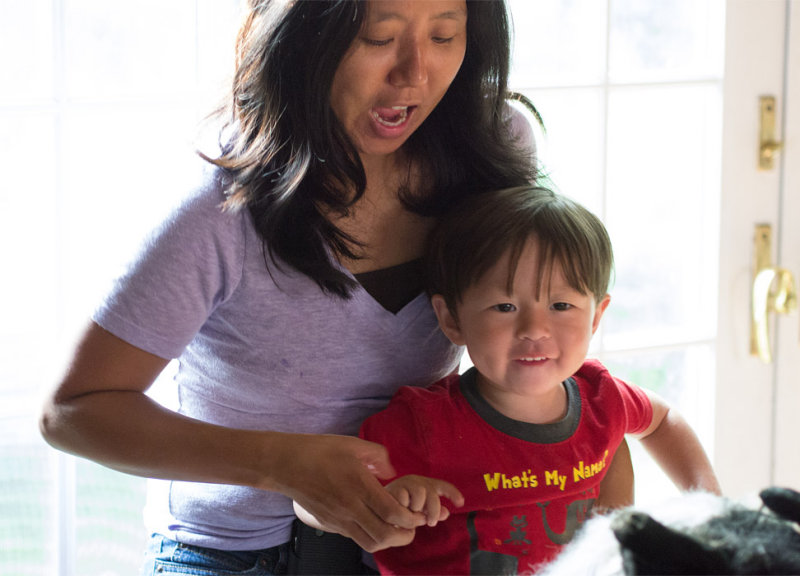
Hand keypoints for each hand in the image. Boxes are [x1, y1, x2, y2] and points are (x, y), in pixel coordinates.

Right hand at [271, 434, 430, 551]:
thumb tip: (392, 472)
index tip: (418, 513)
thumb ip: (378, 456)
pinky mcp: (329, 524)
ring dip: (388, 540)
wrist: (284, 464)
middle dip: (405, 535)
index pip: (393, 513)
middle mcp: (350, 507)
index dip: (411, 518)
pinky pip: (356, 538)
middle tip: (413, 526)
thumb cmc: (318, 450)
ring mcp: (338, 519)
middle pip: (385, 536)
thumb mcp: (353, 444)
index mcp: (359, 485)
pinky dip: (371, 536)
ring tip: (396, 528)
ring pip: (370, 543)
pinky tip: (375, 523)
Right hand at [386, 475, 464, 526]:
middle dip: (433, 510)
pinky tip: (398, 517)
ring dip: (417, 511)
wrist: (376, 506)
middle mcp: (415, 481)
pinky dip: (404, 511)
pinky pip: (403, 501)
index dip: (453, 493)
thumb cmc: (401, 509)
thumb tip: (446, 513)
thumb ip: (434, 511)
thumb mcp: (421, 510)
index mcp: (425, 484)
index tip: (461, 503)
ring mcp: (404, 484)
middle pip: (432, 493)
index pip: (443, 486)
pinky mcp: (392, 489)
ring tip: (410, 517)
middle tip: (430, 523)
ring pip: (420, 495)